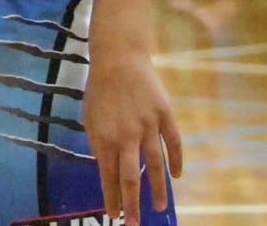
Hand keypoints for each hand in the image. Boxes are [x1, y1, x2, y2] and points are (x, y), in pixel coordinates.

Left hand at [83, 50, 182, 225]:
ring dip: (158, 189)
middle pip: (131, 177)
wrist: (119, 58)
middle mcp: (127, 135)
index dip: (111, 198)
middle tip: (135, 225)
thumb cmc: (101, 90)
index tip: (114, 217)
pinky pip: (174, 143)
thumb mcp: (90, 118)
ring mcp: (148, 125)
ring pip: (156, 165)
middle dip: (133, 205)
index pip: (109, 176)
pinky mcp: (165, 114)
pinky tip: (176, 176)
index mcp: (105, 136)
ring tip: (160, 208)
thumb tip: (107, 170)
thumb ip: (98, 144)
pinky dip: (177, 160)